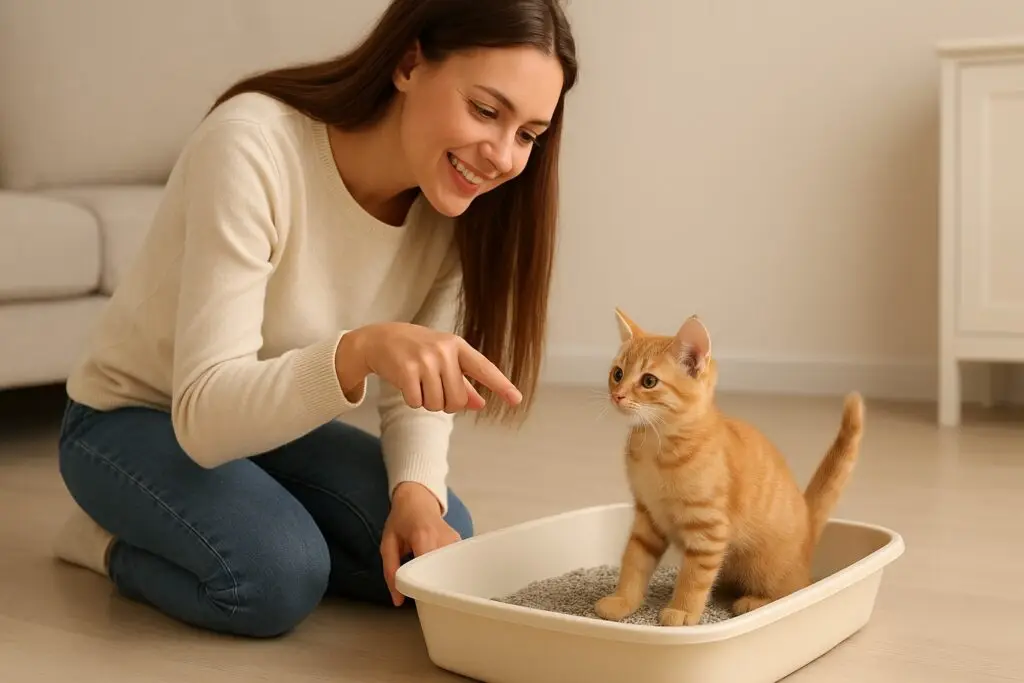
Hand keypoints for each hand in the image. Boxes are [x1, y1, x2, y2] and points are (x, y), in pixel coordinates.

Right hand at [335, 322, 521, 412]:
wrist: (380, 338)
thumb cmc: (417, 350)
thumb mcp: (443, 359)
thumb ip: (463, 382)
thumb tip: (480, 404)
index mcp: (457, 346)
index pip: (483, 368)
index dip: (501, 385)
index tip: (516, 399)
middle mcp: (443, 351)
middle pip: (456, 400)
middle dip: (445, 403)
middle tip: (433, 388)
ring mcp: (424, 360)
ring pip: (436, 404)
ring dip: (427, 402)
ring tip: (419, 383)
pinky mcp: (406, 370)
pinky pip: (417, 403)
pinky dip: (412, 401)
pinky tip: (407, 385)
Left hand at [380, 482, 460, 605]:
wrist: (417, 499)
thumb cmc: (400, 521)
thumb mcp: (387, 544)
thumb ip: (390, 571)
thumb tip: (398, 601)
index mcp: (423, 537)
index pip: (429, 569)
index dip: (425, 587)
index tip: (420, 600)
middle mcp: (443, 538)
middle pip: (443, 572)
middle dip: (434, 587)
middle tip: (425, 598)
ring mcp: (455, 540)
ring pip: (452, 569)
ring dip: (441, 578)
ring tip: (431, 584)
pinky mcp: (460, 542)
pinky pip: (455, 563)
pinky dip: (447, 570)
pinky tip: (439, 573)